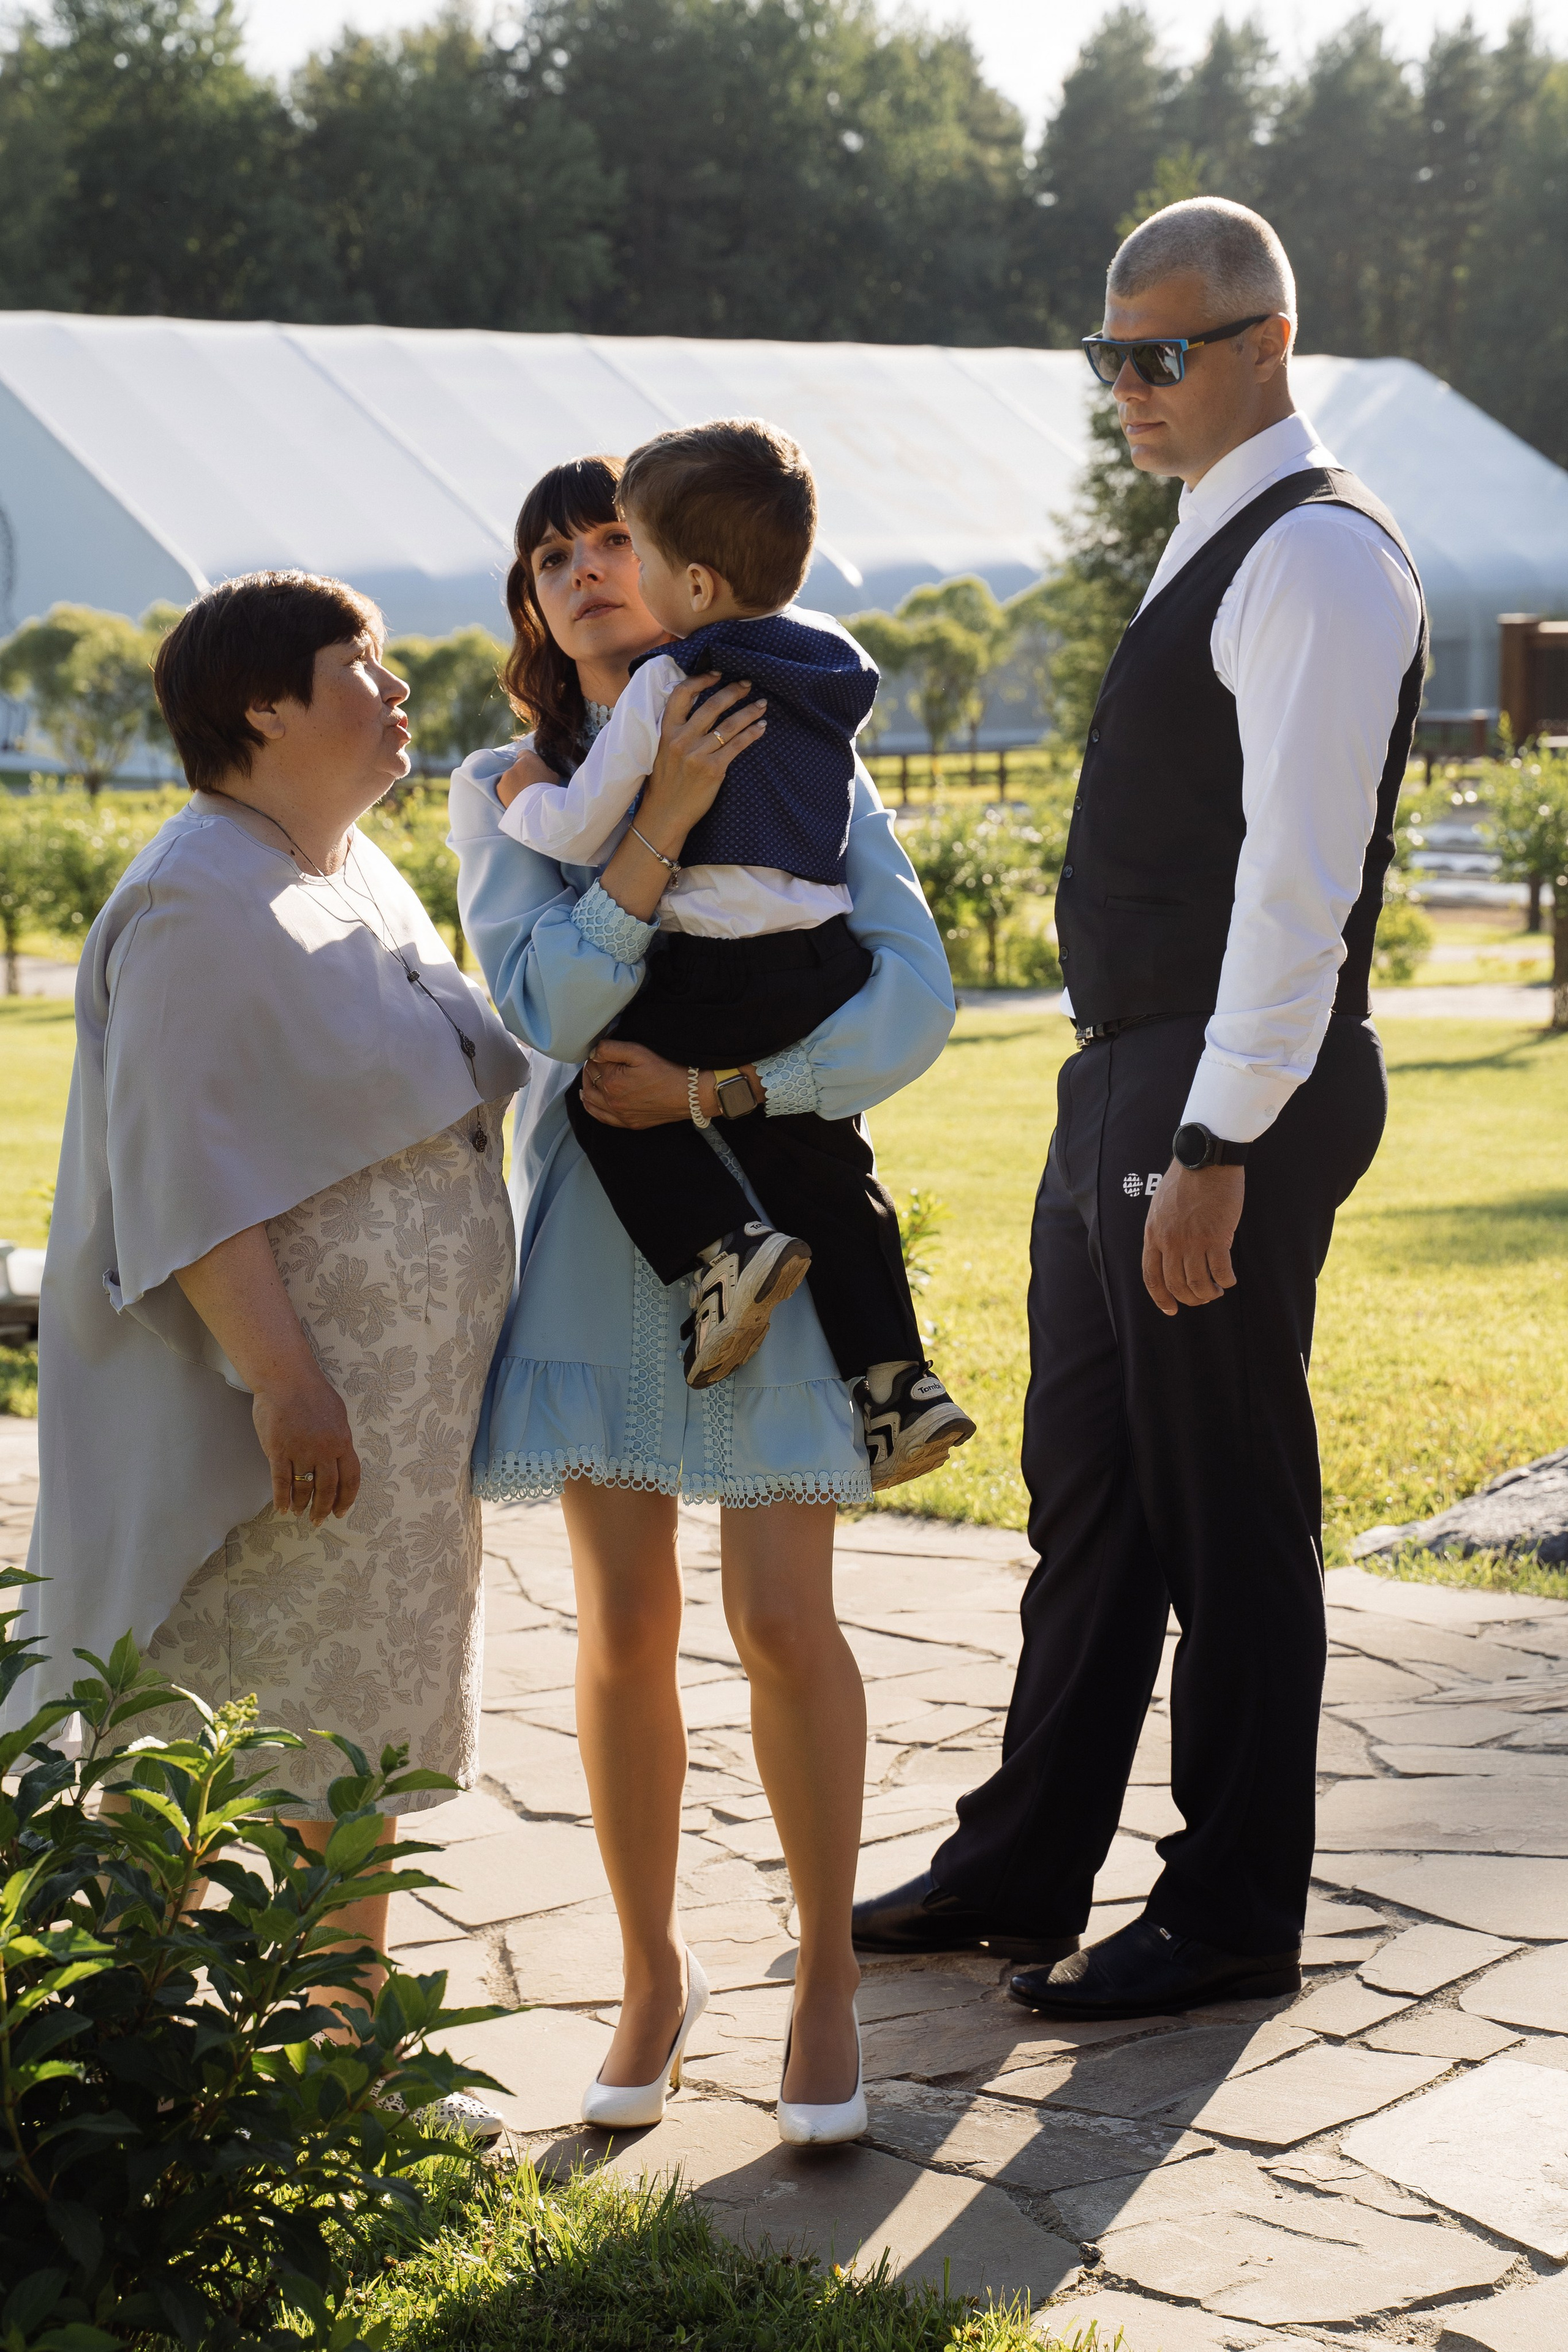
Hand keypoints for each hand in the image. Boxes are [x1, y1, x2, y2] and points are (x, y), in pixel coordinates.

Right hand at [253, 1369, 361, 1524]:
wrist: (286, 1379)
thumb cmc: (312, 1393)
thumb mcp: (337, 1415)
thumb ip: (339, 1439)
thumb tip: (340, 1458)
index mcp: (342, 1441)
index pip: (350, 1478)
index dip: (346, 1499)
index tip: (340, 1511)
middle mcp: (324, 1450)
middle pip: (327, 1489)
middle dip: (324, 1509)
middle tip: (318, 1521)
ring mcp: (301, 1452)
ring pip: (304, 1488)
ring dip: (303, 1505)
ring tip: (299, 1514)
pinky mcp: (278, 1451)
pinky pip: (281, 1482)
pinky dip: (282, 1498)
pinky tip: (282, 1508)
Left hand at [495, 748, 560, 808]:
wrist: (536, 809)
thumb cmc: (549, 792)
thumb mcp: (554, 777)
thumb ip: (545, 769)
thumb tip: (541, 769)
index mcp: (528, 759)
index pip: (524, 753)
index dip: (528, 761)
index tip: (531, 769)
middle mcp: (514, 765)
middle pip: (516, 767)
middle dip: (521, 774)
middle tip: (528, 786)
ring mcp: (505, 776)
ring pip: (509, 778)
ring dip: (514, 784)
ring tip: (522, 796)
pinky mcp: (499, 788)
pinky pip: (503, 788)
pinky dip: (507, 793)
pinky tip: (515, 800)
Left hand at [579, 1040, 766, 1130]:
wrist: (690, 1094)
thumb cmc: (668, 1070)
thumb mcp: (639, 1052)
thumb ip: (611, 1049)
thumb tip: (593, 1052)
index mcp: (611, 1082)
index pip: (593, 1064)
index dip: (596, 1053)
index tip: (604, 1048)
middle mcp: (611, 1101)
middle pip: (589, 1082)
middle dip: (590, 1069)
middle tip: (596, 1060)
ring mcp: (620, 1115)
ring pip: (590, 1102)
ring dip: (587, 1088)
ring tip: (589, 1078)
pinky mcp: (630, 1123)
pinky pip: (602, 1118)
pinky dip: (592, 1108)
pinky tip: (591, 1101)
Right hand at [639, 671, 768, 843]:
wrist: (664, 815)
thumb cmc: (663, 784)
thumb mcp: (661, 751)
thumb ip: (675, 730)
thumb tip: (695, 710)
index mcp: (666, 731)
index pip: (681, 694)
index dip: (701, 680)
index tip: (716, 674)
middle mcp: (681, 739)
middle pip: (712, 706)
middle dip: (732, 691)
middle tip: (747, 684)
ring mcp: (697, 755)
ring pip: (729, 725)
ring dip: (749, 712)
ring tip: (762, 705)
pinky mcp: (713, 770)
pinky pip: (737, 746)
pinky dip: (752, 734)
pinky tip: (761, 728)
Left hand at [1141, 1160, 1244, 1314]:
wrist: (1205, 1159)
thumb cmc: (1186, 1180)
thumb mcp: (1161, 1207)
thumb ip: (1162, 1232)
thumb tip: (1170, 1255)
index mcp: (1153, 1234)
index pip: (1151, 1277)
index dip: (1161, 1298)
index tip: (1171, 1309)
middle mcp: (1169, 1242)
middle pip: (1176, 1285)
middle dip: (1191, 1298)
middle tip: (1203, 1297)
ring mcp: (1192, 1241)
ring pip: (1199, 1283)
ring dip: (1209, 1293)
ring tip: (1217, 1290)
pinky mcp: (1216, 1237)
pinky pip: (1220, 1272)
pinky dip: (1226, 1281)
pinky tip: (1229, 1279)